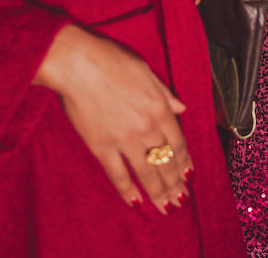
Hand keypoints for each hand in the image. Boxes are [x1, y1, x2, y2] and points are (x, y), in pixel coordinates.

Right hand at [34, 25, 192, 213]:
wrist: (78, 64)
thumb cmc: (112, 60)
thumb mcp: (146, 71)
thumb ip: (165, 93)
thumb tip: (181, 108)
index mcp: (159, 107)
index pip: (178, 142)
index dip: (184, 161)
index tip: (188, 175)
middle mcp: (146, 127)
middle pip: (166, 161)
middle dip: (175, 183)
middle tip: (180, 199)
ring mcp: (124, 140)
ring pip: (147, 173)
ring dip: (158, 192)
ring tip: (166, 207)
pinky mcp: (101, 147)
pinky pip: (118, 175)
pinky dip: (128, 190)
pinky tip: (136, 202)